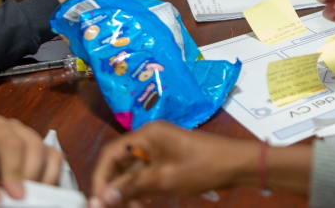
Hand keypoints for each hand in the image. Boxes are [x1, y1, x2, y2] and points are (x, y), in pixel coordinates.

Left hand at [0, 116, 62, 199]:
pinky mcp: (39, 151)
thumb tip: (7, 198)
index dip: (15, 170)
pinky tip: (36, 194)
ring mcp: (29, 138)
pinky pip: (54, 163)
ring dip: (43, 180)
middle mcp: (15, 129)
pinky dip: (49, 179)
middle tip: (21, 200)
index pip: (11, 145)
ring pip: (49, 155)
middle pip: (34, 147)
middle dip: (31, 177)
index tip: (17, 196)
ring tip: (30, 199)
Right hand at [91, 121, 250, 205]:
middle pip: (121, 161)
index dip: (101, 177)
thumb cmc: (200, 167)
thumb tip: (102, 198)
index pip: (111, 153)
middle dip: (115, 186)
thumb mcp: (163, 179)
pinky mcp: (170, 157)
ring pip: (134, 169)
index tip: (97, 201)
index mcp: (147, 134)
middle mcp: (150, 137)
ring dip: (129, 190)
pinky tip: (145, 202)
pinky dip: (142, 187)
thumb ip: (131, 187)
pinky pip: (148, 172)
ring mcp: (161, 147)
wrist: (237, 164)